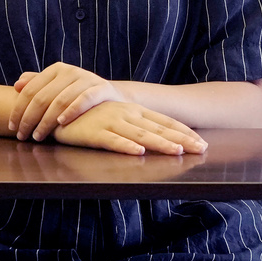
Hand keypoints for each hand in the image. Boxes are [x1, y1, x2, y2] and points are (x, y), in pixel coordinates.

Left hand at [9, 62, 126, 141]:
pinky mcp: (101, 88)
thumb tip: (17, 85)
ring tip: (38, 136)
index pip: (30, 90)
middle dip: (29, 119)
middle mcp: (70, 71)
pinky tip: (61, 123)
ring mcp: (86, 78)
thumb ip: (37, 84)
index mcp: (56, 69)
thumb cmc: (77, 94)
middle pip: (42, 97)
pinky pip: (84, 99)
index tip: (12, 127)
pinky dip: (71, 111)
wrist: (110, 96)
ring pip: (60, 100)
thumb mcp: (57, 87)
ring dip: (46, 121)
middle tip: (22, 136)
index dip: (18, 109)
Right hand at [52, 101, 208, 155]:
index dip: (184, 132)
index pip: (165, 121)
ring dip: (159, 143)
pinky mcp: (94, 133)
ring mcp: (111, 122)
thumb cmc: (92, 115)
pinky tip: (137, 151)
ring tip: (176, 151)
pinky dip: (125, 145)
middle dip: (181, 139)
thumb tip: (160, 137)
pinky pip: (112, 140)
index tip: (202, 142)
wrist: (59, 109)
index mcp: (135, 111)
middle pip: (159, 129)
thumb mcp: (118, 116)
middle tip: (201, 148)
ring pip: (140, 135)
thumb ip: (137, 124)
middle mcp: (127, 114)